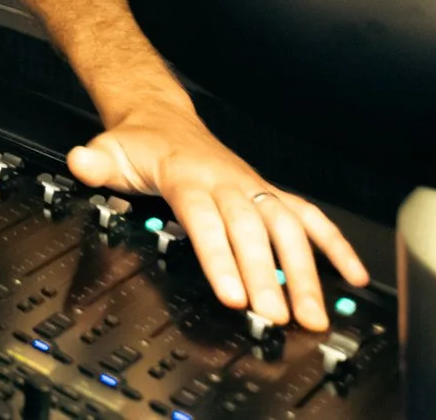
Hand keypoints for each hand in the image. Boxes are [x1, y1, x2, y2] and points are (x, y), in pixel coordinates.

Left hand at [68, 105, 368, 332]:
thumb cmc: (139, 142)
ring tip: (313, 314)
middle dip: (267, 276)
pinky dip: (334, 245)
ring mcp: (252, 188)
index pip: (206, 219)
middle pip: (251, 231)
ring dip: (304, 271)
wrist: (162, 117)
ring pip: (287, 228)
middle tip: (278, 318)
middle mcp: (227, 182)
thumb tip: (81, 162)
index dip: (220, 257)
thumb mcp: (109, 150)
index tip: (233, 295)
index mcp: (188, 175)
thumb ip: (95, 162)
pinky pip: (309, 218)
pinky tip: (354, 275)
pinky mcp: (268, 194)